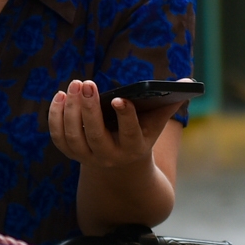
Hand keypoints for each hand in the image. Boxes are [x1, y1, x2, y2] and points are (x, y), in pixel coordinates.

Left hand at [49, 80, 175, 167]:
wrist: (122, 163)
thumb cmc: (142, 132)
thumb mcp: (157, 121)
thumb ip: (170, 102)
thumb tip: (188, 82)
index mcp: (134, 147)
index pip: (130, 133)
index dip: (125, 116)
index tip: (119, 98)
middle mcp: (110, 156)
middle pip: (94, 135)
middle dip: (89, 109)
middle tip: (87, 83)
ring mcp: (88, 157)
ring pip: (74, 136)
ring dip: (71, 110)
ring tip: (74, 86)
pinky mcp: (72, 153)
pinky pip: (59, 137)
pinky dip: (56, 118)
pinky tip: (60, 96)